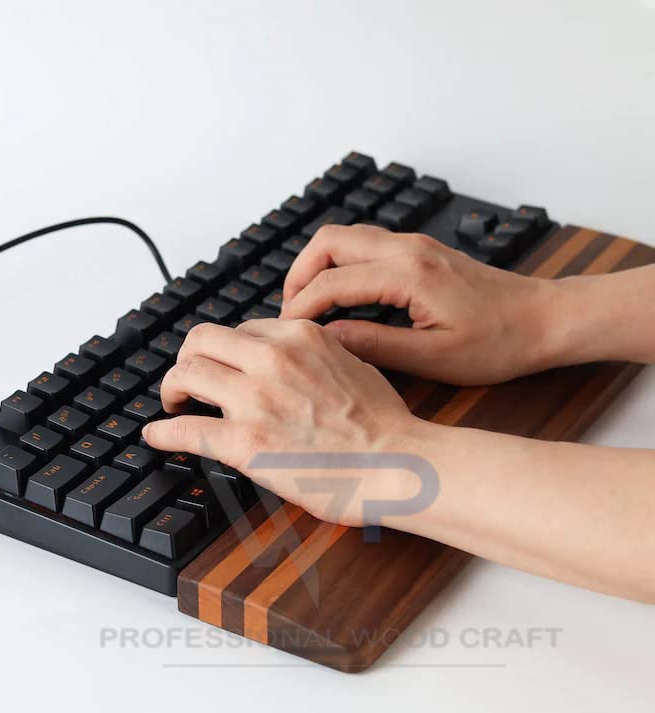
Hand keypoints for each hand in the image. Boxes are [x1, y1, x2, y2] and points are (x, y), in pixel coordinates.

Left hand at [142, 319, 421, 525]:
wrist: (396, 463)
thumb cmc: (384, 422)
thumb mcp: (353, 363)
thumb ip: (315, 353)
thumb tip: (293, 357)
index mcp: (299, 336)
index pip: (240, 330)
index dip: (226, 350)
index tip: (223, 365)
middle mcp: (271, 359)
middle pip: (201, 340)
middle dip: (189, 358)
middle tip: (188, 379)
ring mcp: (254, 398)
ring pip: (186, 374)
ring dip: (172, 388)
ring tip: (173, 402)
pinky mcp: (243, 441)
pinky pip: (185, 429)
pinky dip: (163, 431)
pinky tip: (157, 434)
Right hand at [281, 224, 559, 385]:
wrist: (544, 319)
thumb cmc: (499, 343)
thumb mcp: (434, 358)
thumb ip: (374, 345)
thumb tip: (326, 339)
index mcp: (409, 275)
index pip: (332, 282)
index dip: (300, 307)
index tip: (285, 332)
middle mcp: (408, 249)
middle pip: (329, 241)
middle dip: (299, 273)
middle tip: (290, 312)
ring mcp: (414, 245)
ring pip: (345, 237)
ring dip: (318, 265)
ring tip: (308, 305)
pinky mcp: (420, 251)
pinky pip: (365, 245)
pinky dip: (340, 265)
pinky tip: (340, 297)